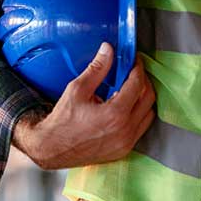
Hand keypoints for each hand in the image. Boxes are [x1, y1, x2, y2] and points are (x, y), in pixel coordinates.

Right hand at [13, 42, 154, 169]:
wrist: (52, 148)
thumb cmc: (62, 121)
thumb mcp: (77, 90)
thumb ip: (96, 69)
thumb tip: (108, 50)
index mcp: (115, 113)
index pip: (137, 84)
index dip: (137, 68)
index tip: (134, 60)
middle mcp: (125, 130)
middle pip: (148, 98)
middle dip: (143, 81)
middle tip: (133, 71)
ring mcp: (126, 142)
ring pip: (148, 114)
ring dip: (143, 98)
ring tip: (130, 88)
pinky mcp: (124, 150)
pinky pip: (140, 128)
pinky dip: (138, 114)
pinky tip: (125, 107)